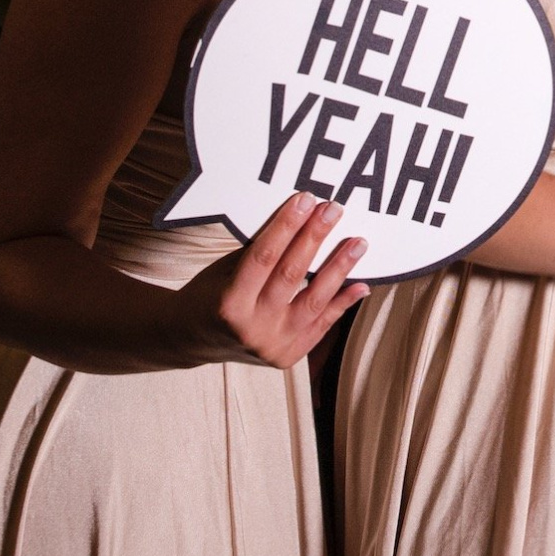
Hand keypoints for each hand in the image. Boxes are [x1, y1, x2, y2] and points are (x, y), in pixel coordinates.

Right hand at [179, 190, 370, 367]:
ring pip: (313, 302)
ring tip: (358, 243)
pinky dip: (342, 304)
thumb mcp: (224, 271)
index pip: (264, 257)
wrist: (193, 341)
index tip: (306, 199)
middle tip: (334, 210)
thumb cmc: (209, 295)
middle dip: (315, 238)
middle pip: (291, 275)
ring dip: (339, 269)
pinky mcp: (288, 356)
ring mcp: (272, 345)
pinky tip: (361, 283)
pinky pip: (321, 326)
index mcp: (229, 302)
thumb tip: (300, 218)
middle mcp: (252, 327)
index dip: (286, 226)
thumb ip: (259, 252)